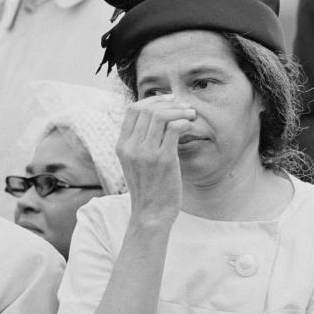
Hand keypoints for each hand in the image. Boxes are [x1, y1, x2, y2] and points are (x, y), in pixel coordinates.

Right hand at [117, 96, 195, 226]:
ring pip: (161, 116)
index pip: (133, 110)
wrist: (151, 214)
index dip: (153, 100)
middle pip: (148, 109)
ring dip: (180, 111)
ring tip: (192, 114)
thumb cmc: (148, 189)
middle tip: (185, 107)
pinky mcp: (163, 159)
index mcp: (122, 146)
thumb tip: (157, 120)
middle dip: (170, 103)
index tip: (169, 100)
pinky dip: (185, 122)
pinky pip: (174, 128)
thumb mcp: (135, 163)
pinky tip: (191, 127)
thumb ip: (140, 143)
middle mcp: (131, 147)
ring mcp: (146, 153)